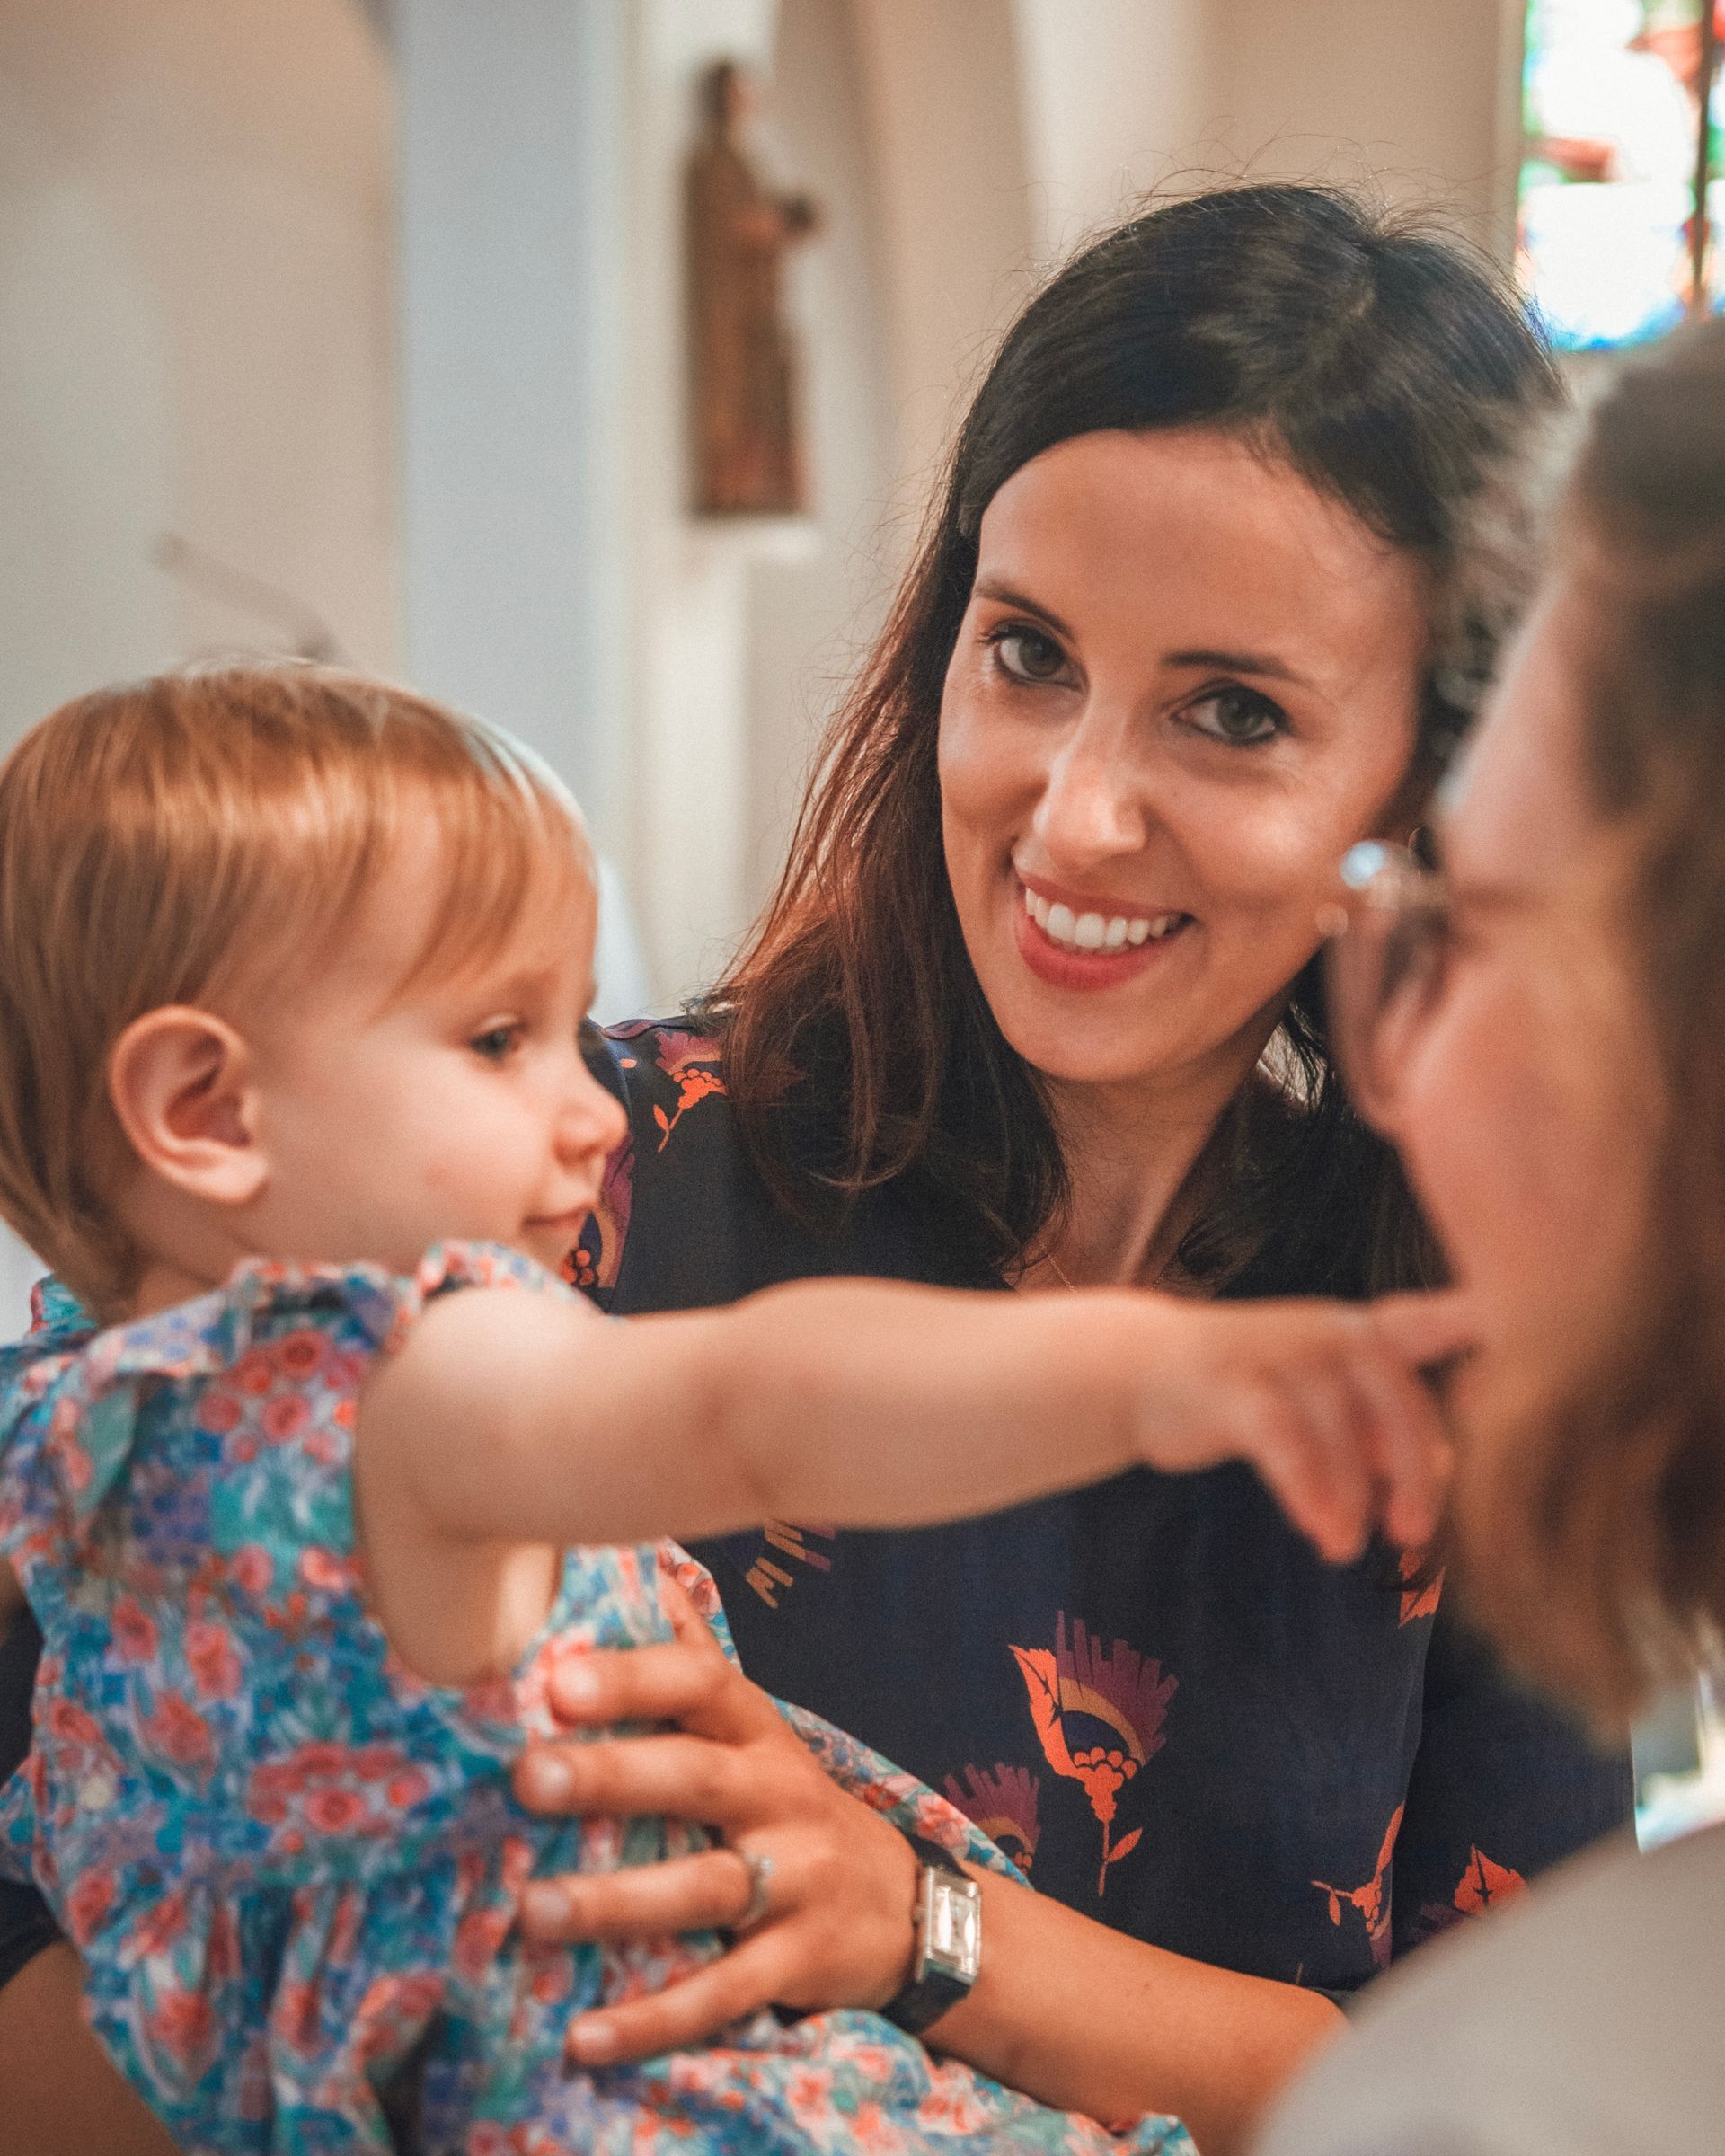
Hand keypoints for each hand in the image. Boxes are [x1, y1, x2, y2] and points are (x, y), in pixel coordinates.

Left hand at [511, 1579, 920, 2066]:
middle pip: (696, 1780)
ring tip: (530, 1911)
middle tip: (525, 1776)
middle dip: (613, 1775)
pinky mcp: (799, 1962)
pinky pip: (725, 1993)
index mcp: (755, 1731)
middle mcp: (780, 1794)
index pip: (700, 1685)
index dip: (633, 1676)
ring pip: (708, 1889)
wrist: (906, 1906)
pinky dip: (655, 2020)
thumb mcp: (751, 1726)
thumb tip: (638, 1561)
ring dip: (619, 1903)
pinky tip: (584, 2038)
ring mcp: (796, 1880)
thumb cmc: (786, 1800)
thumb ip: (688, 1656)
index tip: (556, 1676)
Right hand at [1132, 1289, 1472, 1562]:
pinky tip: (1318, 1529)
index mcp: (1362, 1333)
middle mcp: (1329, 1330)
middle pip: (1399, 1400)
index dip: (1484, 1320)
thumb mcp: (1327, 1404)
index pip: (1435, 1321)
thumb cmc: (1253, 1392)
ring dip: (1352, 1498)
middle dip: (1415, 1474)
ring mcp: (1278, 1350)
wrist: (1142, 1370)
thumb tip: (1442, 1473)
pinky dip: (1308, 1490)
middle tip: (1412, 1534)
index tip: (1525, 1325)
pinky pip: (1285, 1442)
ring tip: (1345, 1547)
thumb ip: (1386, 1432)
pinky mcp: (1231, 1382)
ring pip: (1341, 1430)